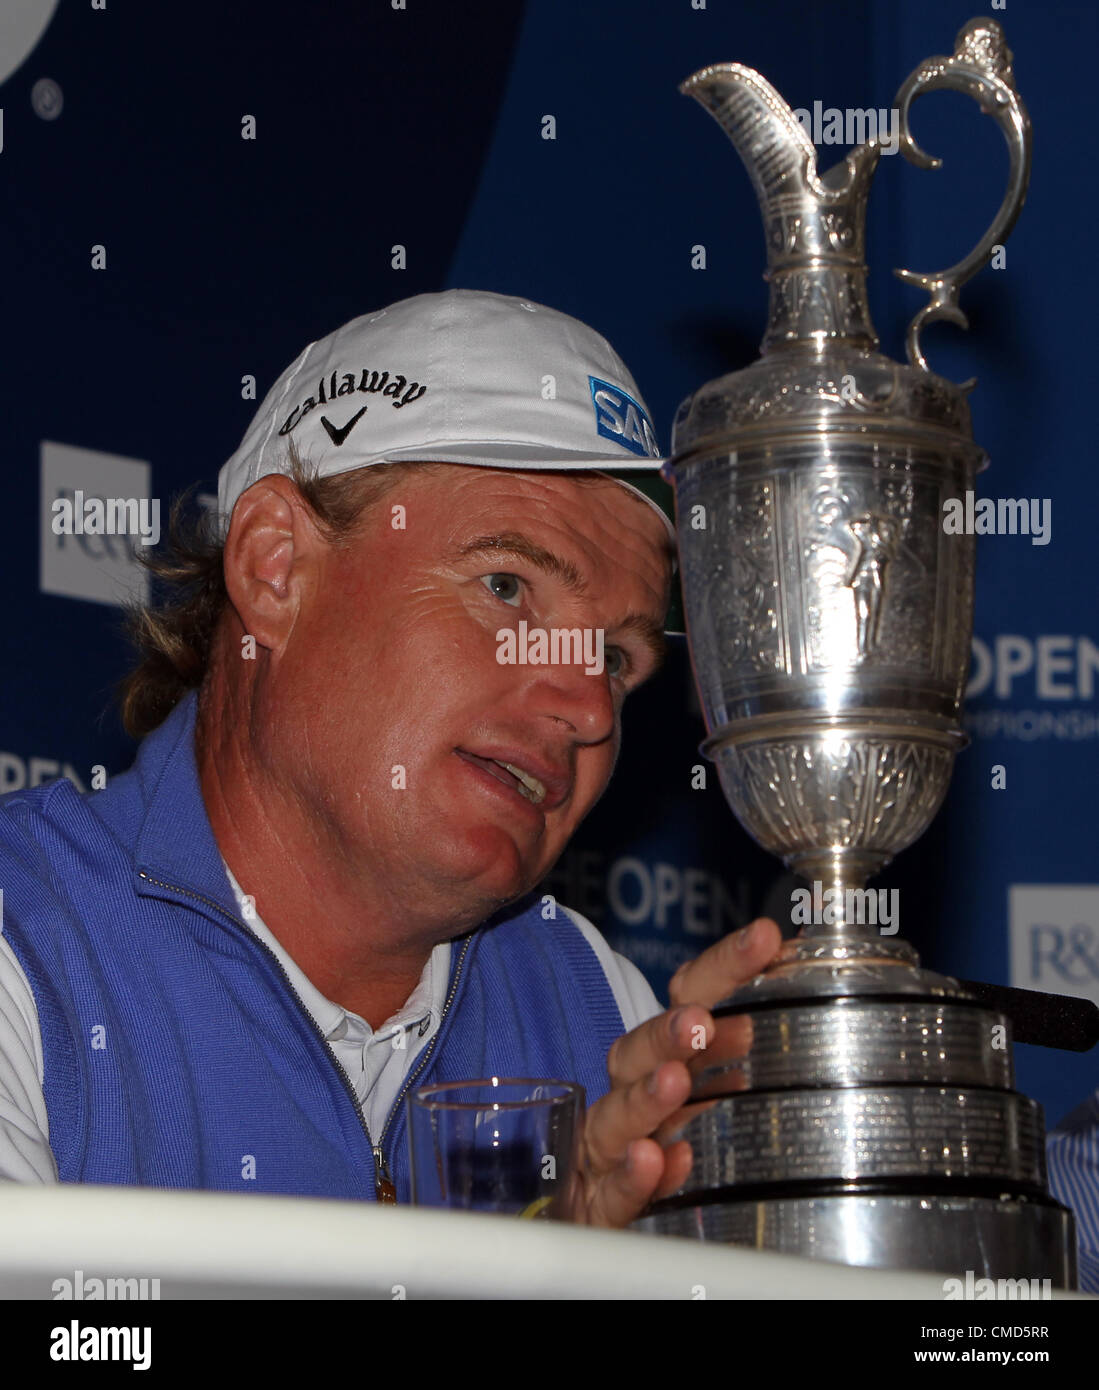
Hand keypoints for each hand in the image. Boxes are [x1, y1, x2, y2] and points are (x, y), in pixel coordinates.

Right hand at [563, 916, 782, 1226]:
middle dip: (668, 1033)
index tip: (764, 939)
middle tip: (701, 1021)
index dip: (725, 966)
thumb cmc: (667, 1136)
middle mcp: (631, 1091)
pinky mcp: (598, 1205)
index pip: (689, 996)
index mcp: (663, 1053)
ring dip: (645, 1097)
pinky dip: (633, 1176)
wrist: (594, 1208)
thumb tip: (815, 964)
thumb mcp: (713, 1083)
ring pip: (615, 1116)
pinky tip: (654, 1162)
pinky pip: (612, 1191)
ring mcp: (610, 1148)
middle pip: (639, 1050)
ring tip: (674, 1083)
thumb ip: (755, 1037)